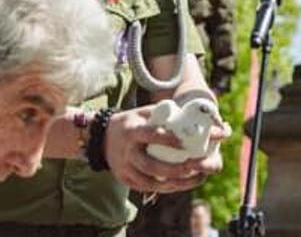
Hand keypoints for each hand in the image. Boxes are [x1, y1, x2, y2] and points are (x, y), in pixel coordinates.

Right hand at [103, 105, 226, 193]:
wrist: (103, 138)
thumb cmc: (133, 122)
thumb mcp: (146, 112)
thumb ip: (168, 113)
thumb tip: (198, 117)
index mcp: (132, 131)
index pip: (150, 135)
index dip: (168, 140)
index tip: (186, 144)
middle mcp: (126, 151)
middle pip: (149, 165)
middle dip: (174, 169)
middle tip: (194, 166)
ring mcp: (124, 168)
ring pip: (149, 181)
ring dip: (173, 182)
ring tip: (194, 177)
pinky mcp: (125, 179)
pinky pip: (146, 188)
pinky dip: (165, 187)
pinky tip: (182, 184)